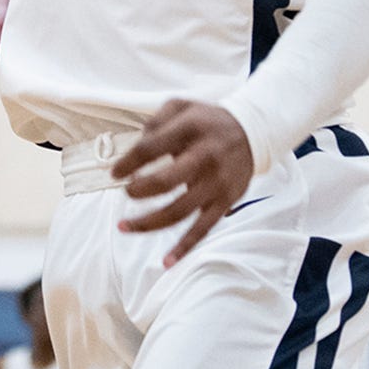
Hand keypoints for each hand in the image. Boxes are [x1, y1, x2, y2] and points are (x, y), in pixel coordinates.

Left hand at [111, 99, 256, 264]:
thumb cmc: (208, 121)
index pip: (151, 148)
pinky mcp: (225, 201)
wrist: (253, 132)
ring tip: (124, 227)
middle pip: (166, 181)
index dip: (128, 163)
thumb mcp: (182, 106)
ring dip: (148, 223)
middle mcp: (206, 157)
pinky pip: (203, 229)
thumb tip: (134, 148)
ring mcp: (217, 183)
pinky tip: (166, 262)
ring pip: (179, 211)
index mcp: (192, 129)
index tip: (115, 173)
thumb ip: (155, 121)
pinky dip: (184, 248)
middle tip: (127, 193)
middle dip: (138, 191)